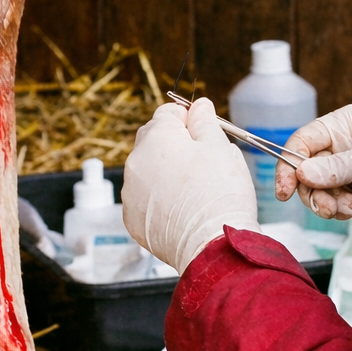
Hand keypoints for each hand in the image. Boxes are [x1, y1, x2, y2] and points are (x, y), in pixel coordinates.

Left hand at [122, 98, 258, 272]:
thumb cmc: (219, 195)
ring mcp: (131, 192)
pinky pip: (145, 199)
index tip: (203, 135)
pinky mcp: (133, 219)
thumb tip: (199, 105)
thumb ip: (205, 121)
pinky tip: (183, 209)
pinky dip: (160, 200)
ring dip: (166, 174)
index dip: (189, 121)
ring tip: (195, 191)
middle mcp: (136, 162)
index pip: (168, 113)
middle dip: (175, 146)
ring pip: (149, 171)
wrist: (212, 245)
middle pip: (154, 140)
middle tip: (203, 164)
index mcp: (156, 137)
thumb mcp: (220, 147)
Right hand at [275, 105, 351, 218]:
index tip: (285, 191)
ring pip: (319, 192)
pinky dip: (345, 211)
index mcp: (342, 125)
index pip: (301, 142)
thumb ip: (336, 168)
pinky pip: (335, 204)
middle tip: (330, 209)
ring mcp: (348, 169)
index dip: (288, 165)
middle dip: (316, 194)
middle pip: (305, 173)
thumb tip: (300, 174)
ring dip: (334, 205)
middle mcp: (340, 146)